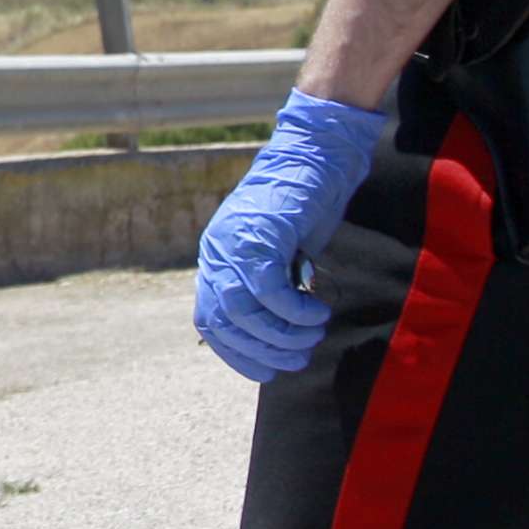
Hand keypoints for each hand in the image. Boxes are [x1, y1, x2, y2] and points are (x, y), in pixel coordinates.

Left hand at [194, 90, 392, 380]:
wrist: (318, 155)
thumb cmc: (305, 207)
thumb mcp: (281, 256)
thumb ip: (270, 288)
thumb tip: (278, 336)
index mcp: (217, 257)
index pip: (210, 321)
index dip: (237, 354)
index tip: (268, 372)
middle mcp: (217, 251)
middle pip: (223, 321)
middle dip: (263, 351)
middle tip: (299, 358)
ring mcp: (234, 241)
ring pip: (242, 311)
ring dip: (280, 335)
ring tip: (313, 334)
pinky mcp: (259, 233)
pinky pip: (269, 290)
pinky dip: (293, 311)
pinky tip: (316, 314)